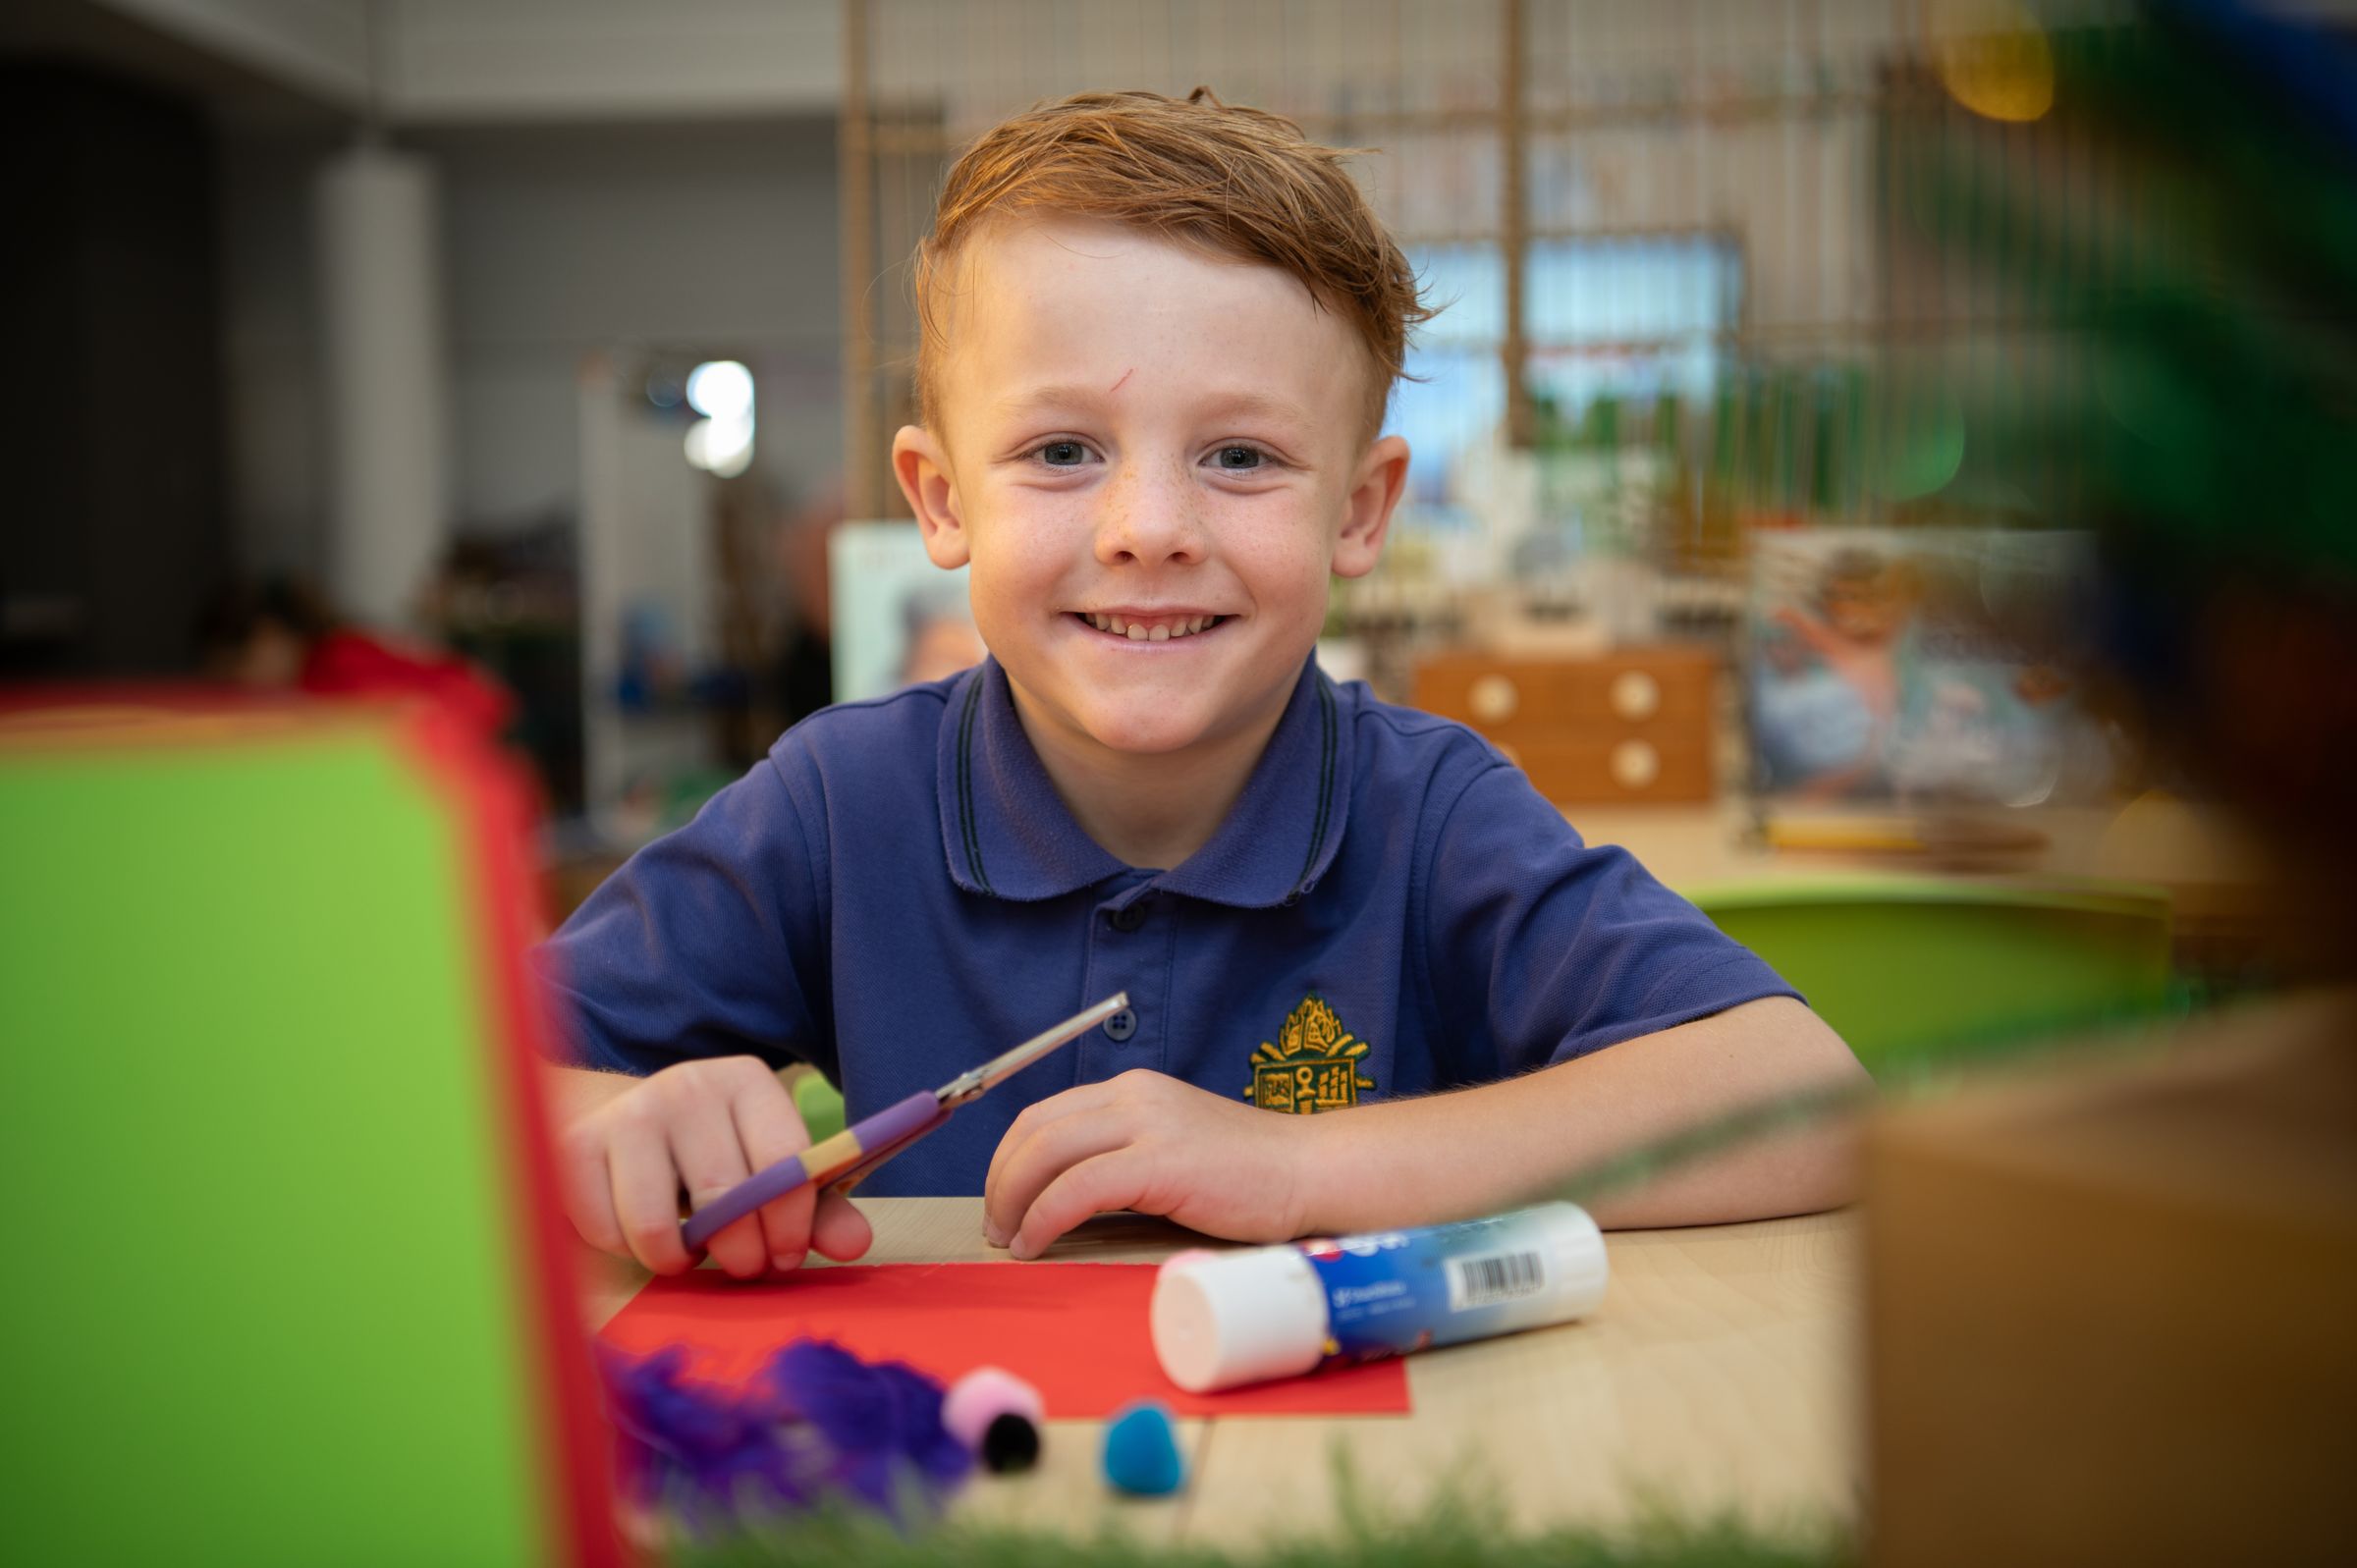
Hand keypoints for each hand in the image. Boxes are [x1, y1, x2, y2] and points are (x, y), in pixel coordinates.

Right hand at [550, 1059, 871, 1278]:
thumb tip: (857, 1246)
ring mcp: (629, 1113)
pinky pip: (607, 1232)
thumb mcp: (768, 1172)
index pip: (784, 1160)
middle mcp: (689, 1085)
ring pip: (656, 1225)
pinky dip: (626, 1252)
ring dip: (676, 1259)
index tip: (786, 1255)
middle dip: (740, 1253)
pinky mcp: (577, 1146)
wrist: (620, 1122)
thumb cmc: (710, 1156)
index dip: (791, 1223)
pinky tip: (638, 1233)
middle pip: (725, 1196)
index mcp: (746, 1082)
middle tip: (741, 1265)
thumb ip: (816, 1210)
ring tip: (688, 1251)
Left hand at [982, 1069, 1317, 1259]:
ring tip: (1010, 1239)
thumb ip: (1125, 1154)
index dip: (1008, 1159)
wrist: (1309, 1172)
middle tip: (996, 1226)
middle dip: (1001, 1180)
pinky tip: (1038, 1243)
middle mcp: (1134, 1095)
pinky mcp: (1162, 1162)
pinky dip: (1045, 1217)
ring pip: (1046, 1153)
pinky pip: (1078, 1188)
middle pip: (1034, 1129)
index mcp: (1133, 1089)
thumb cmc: (1248, 1174)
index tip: (1001, 1201)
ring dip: (1013, 1200)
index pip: (1044, 1115)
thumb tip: (1064, 1193)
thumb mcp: (1173, 1146)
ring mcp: (1148, 1124)